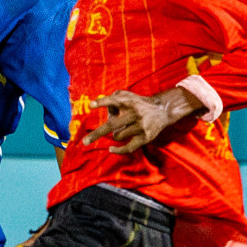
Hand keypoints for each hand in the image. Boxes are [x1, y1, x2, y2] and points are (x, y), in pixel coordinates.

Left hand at [82, 88, 200, 154]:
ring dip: (115, 134)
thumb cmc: (137, 103)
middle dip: (97, 134)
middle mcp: (134, 113)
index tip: (91, 105)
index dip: (102, 102)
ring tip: (123, 128)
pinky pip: (128, 147)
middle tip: (85, 142)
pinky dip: (118, 150)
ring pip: (117, 136)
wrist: (162, 109)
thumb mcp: (127, 96)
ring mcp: (140, 126)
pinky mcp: (145, 137)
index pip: (113, 100)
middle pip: (112, 125)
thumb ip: (113, 98)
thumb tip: (97, 104)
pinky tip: (111, 149)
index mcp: (128, 101)